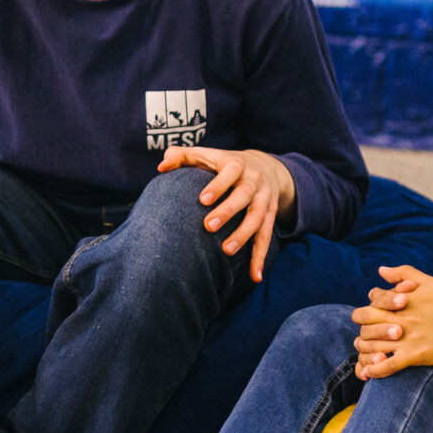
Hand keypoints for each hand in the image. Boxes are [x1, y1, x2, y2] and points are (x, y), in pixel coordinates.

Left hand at [160, 145, 296, 282]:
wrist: (266, 167)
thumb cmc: (223, 164)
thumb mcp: (205, 155)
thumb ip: (181, 156)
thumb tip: (162, 167)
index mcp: (237, 164)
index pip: (230, 171)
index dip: (218, 185)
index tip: (202, 199)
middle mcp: (254, 181)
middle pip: (245, 194)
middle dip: (229, 210)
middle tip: (208, 226)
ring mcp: (265, 199)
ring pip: (258, 217)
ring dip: (244, 234)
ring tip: (226, 251)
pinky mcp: (270, 216)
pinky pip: (266, 236)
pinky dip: (260, 257)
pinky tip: (255, 276)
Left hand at [351, 266, 432, 379]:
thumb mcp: (429, 282)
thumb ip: (403, 273)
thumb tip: (380, 270)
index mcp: (402, 299)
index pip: (372, 301)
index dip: (370, 308)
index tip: (374, 316)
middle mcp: (401, 317)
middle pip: (366, 321)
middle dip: (363, 328)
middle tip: (366, 336)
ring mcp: (408, 337)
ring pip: (371, 344)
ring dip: (364, 351)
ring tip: (367, 355)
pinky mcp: (416, 355)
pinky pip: (387, 365)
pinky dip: (375, 370)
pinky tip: (370, 373)